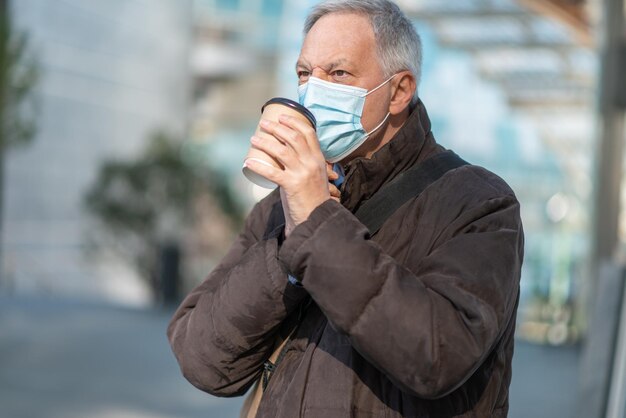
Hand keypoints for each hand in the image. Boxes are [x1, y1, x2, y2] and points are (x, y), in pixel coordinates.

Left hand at [244, 115, 337, 236]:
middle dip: (276, 128)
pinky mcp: (292, 186)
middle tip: (264, 124)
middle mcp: (311, 163)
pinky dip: (258, 166)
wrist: (318, 217)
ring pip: (281, 151)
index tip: (282, 116)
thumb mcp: (314, 175)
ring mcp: (302, 174)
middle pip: (293, 138)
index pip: (308, 133)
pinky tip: (248, 161)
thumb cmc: (313, 197)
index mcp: (318, 159)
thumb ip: (303, 163)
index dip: (294, 122)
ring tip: (253, 139)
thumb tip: (284, 150)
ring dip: (265, 142)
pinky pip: (272, 172)